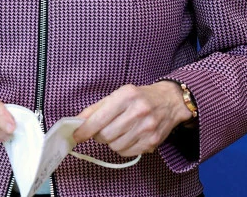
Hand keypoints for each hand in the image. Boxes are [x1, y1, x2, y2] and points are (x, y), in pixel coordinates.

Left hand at [72, 82, 190, 156]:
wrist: (170, 101)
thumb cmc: (140, 97)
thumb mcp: (118, 94)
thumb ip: (96, 108)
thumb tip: (77, 122)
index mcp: (127, 96)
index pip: (99, 118)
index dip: (84, 130)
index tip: (76, 135)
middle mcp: (138, 112)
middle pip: (106, 135)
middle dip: (98, 135)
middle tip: (101, 130)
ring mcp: (147, 128)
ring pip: (115, 146)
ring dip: (111, 142)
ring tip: (118, 131)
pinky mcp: (152, 142)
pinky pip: (127, 152)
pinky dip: (122, 147)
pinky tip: (127, 136)